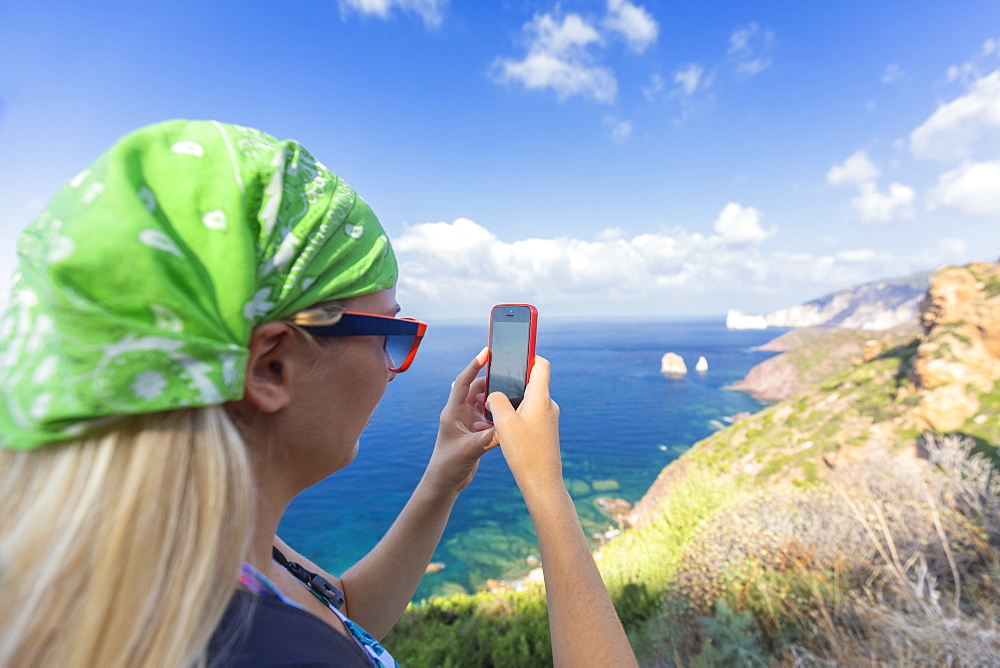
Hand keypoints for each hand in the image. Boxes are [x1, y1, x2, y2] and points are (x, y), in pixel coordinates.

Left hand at [423, 348, 495, 494]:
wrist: (444, 483)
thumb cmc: (448, 466)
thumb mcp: (469, 450)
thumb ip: (488, 438)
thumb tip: (508, 426)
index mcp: (452, 412)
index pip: (463, 383)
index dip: (474, 366)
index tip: (486, 352)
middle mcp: (459, 413)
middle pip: (477, 389)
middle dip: (491, 382)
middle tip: (509, 375)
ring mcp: (467, 422)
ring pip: (484, 403)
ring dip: (495, 399)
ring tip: (512, 395)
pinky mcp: (474, 432)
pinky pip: (488, 417)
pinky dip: (497, 415)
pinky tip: (507, 418)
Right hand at [486, 356, 562, 494]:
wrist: (542, 483)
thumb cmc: (525, 452)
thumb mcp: (504, 422)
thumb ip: (496, 400)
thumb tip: (494, 395)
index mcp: (541, 397)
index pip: (541, 364)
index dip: (528, 355)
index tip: (514, 352)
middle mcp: (548, 405)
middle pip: (530, 382)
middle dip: (511, 382)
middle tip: (491, 385)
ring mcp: (548, 419)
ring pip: (527, 401)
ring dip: (510, 402)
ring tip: (490, 410)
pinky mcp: (545, 432)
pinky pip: (528, 415)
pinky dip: (515, 416)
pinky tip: (500, 427)